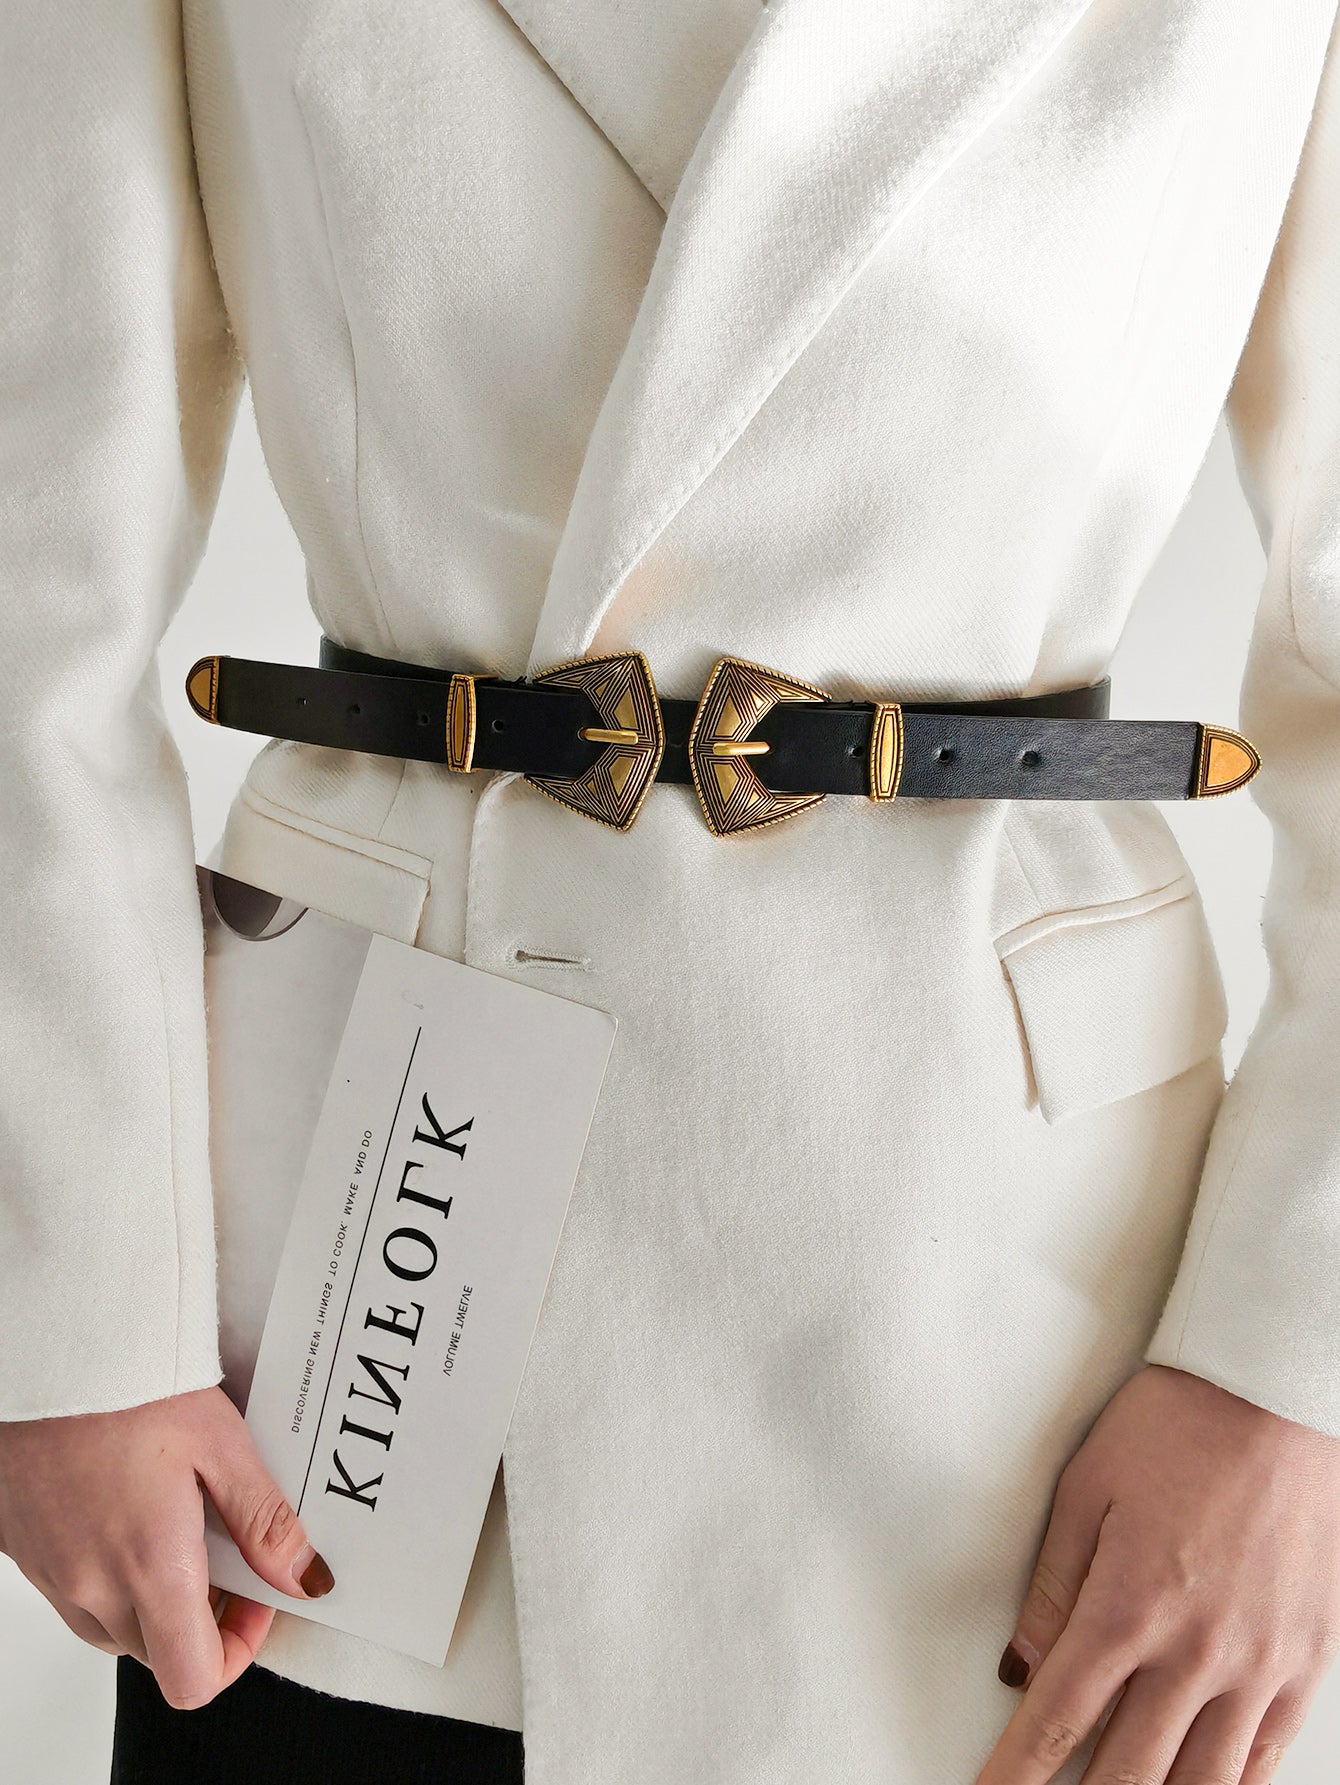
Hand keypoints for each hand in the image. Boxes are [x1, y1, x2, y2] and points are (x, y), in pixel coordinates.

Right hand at [0, 1384, 333, 1709]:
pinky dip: (106, 1573)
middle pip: (156, 1654)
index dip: (238, 1651)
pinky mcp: (24, 1550)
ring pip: (111, 1628)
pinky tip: (126, 1508)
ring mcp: (51, 1573)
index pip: (193, 1679)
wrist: (47, 1352)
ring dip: (151, 1600)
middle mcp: (91, 1586)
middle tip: (222, 1549)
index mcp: (149, 1567)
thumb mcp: (220, 1442)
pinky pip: (72, 1592)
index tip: (255, 1598)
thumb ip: (264, 1520)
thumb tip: (305, 1577)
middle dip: (200, 1620)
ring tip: (174, 1522)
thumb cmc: (127, 1386)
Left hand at [979, 1363, 1339, 1783]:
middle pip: (1127, 1771)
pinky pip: (1267, 1758)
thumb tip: (1020, 1667)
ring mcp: (1260, 1664)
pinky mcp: (1306, 1661)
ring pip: (1203, 1783)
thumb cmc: (1173, 1426)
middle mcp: (1197, 1652)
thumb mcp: (1086, 1489)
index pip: (1059, 1719)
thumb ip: (1052, 1587)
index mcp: (1129, 1605)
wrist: (1274, 1392)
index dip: (1016, 1775)